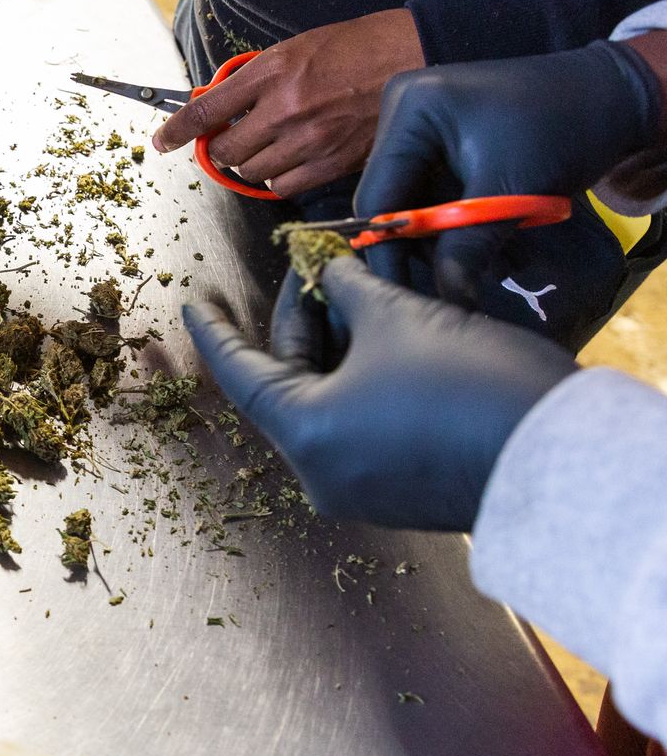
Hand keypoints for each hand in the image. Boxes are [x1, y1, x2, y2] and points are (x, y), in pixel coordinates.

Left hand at [152, 8, 424, 196]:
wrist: (416, 56)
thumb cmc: (357, 46)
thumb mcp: (297, 48)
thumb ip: (255, 79)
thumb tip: (220, 104)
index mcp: (273, 72)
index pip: (206, 109)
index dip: (177, 130)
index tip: (163, 141)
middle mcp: (286, 108)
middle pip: (225, 151)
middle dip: (221, 149)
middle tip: (231, 139)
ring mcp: (310, 139)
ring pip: (252, 172)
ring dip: (251, 163)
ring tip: (268, 145)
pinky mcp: (333, 162)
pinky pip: (285, 186)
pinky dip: (279, 178)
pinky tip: (291, 159)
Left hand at [182, 256, 576, 530]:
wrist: (561, 461)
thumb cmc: (468, 386)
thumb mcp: (399, 319)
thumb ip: (351, 290)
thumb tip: (333, 271)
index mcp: (303, 433)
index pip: (240, 371)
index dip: (217, 329)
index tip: (192, 304)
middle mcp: (321, 472)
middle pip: (289, 381)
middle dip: (305, 319)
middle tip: (317, 265)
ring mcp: (363, 488)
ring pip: (330, 400)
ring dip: (341, 344)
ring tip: (358, 288)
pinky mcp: (403, 489)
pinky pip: (363, 423)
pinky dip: (365, 377)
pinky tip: (388, 334)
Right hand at [356, 41, 662, 305]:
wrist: (613, 96)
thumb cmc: (559, 131)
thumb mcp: (509, 194)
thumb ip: (468, 249)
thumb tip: (448, 306)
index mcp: (409, 111)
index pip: (377, 196)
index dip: (388, 250)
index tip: (402, 298)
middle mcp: (403, 113)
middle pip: (393, 200)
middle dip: (427, 245)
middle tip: (457, 284)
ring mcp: (422, 125)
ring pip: (416, 201)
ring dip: (449, 239)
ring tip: (493, 265)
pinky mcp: (442, 139)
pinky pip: (438, 191)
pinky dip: (462, 221)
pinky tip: (493, 242)